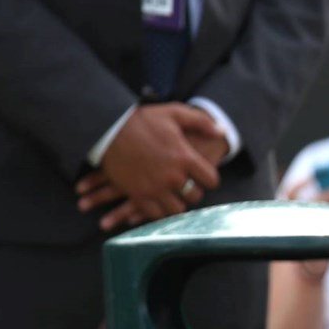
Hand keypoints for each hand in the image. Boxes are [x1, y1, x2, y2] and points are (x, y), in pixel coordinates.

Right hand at [77, 103, 221, 231]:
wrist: (106, 128)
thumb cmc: (142, 120)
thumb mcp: (174, 113)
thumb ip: (201, 122)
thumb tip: (221, 131)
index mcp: (185, 158)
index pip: (211, 180)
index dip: (209, 178)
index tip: (203, 176)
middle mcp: (172, 176)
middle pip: (194, 196)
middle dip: (192, 191)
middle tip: (187, 186)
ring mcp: (154, 188)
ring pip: (176, 210)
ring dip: (176, 203)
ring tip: (172, 195)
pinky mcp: (137, 195)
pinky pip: (154, 214)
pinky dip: (158, 211)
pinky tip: (157, 202)